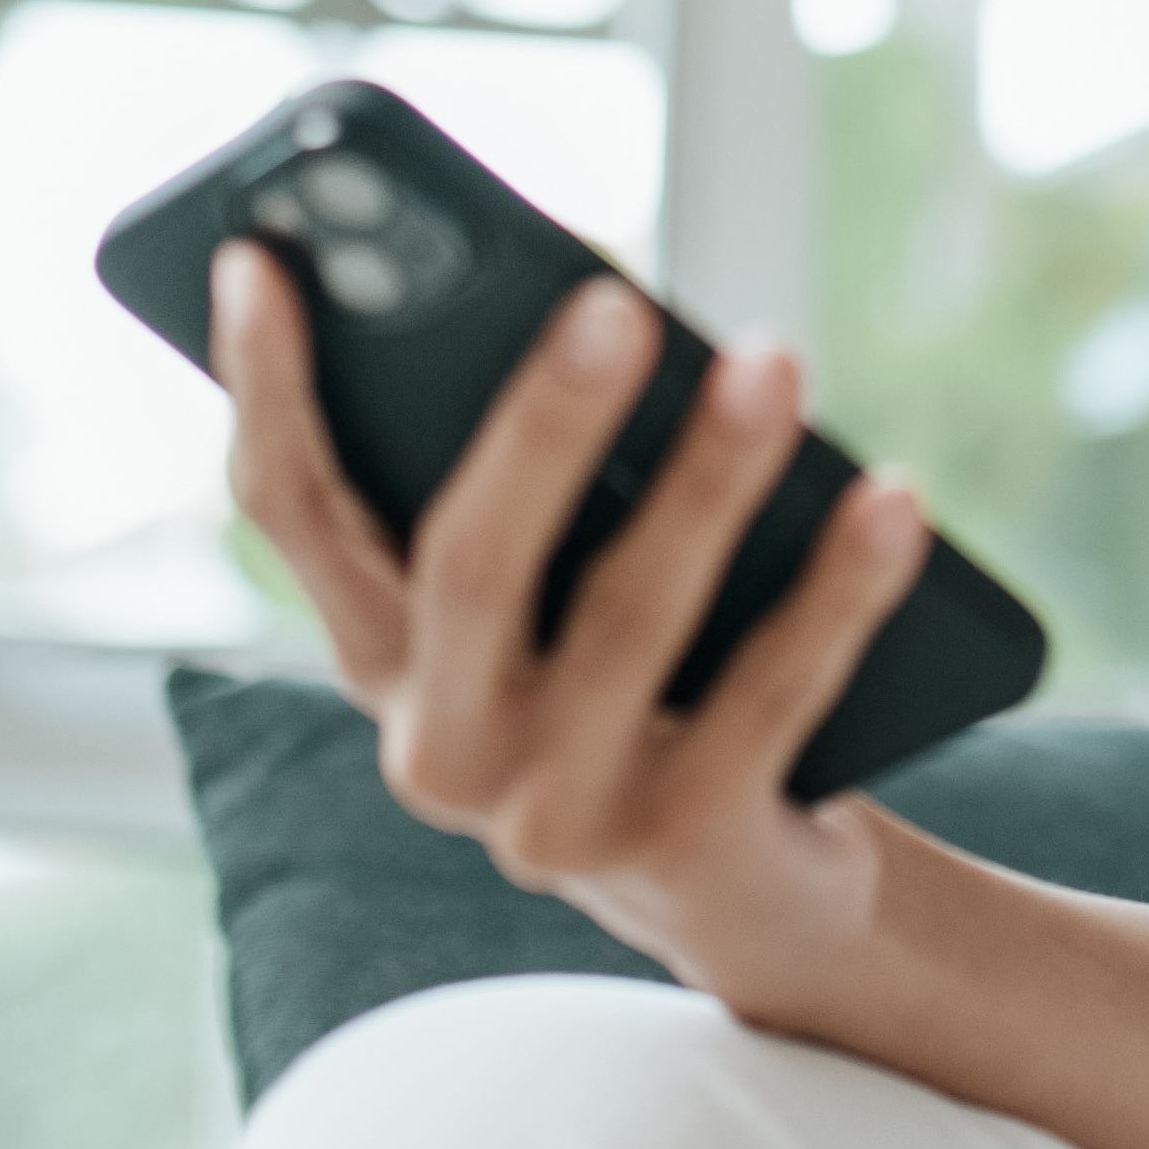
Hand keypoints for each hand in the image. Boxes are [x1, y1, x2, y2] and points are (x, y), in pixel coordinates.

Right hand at [212, 239, 932, 1010]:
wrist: (751, 891)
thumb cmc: (641, 677)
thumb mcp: (555, 594)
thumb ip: (530, 481)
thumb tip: (591, 311)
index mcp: (382, 662)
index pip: (293, 513)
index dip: (264, 389)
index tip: (259, 258)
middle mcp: (444, 749)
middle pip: (471, 563)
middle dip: (541, 423)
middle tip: (614, 303)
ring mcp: (561, 813)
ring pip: (633, 618)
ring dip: (710, 477)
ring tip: (774, 361)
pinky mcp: (690, 849)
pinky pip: (772, 694)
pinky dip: (838, 587)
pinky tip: (889, 497)